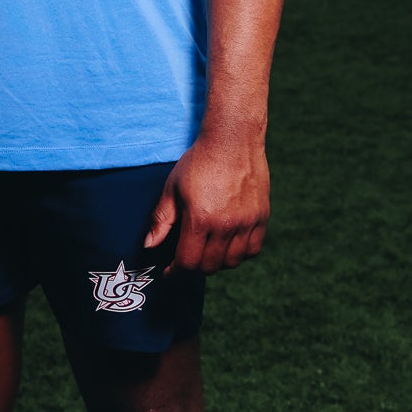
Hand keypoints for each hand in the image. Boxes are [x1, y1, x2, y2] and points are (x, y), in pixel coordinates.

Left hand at [143, 127, 269, 275]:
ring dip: (218, 262)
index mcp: (200, 219)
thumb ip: (161, 220)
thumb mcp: (172, 188)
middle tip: (187, 259)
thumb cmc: (199, 162)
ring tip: (208, 251)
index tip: (170, 270)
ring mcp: (247, 222)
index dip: (176, 271)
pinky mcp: (262, 217)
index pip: (188, 262)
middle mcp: (226, 225)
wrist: (233, 140)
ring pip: (233, 262)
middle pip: (210, 266)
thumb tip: (149, 246)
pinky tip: (229, 244)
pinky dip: (240, 253)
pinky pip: (253, 249)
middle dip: (194, 268)